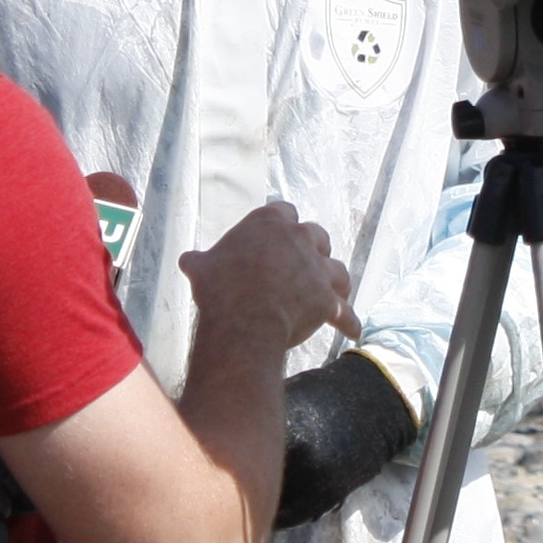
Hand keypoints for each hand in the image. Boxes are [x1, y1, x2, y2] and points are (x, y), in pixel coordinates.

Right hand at [180, 202, 358, 350]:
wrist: (242, 320)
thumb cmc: (219, 288)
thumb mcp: (202, 267)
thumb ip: (201, 261)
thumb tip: (187, 260)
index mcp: (270, 222)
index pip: (283, 211)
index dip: (282, 224)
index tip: (278, 236)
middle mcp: (300, 238)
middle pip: (317, 235)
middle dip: (313, 247)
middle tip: (305, 262)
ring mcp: (318, 269)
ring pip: (338, 269)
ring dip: (335, 279)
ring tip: (335, 289)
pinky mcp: (328, 299)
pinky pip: (344, 312)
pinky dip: (349, 322)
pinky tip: (354, 331)